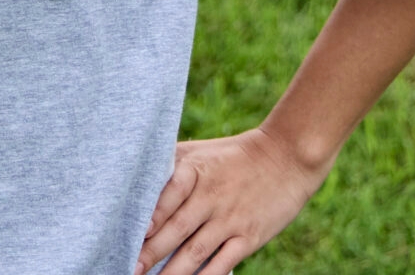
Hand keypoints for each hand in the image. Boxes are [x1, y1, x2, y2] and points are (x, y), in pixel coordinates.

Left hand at [135, 129, 330, 274]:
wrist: (286, 157)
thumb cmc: (232, 155)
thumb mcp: (199, 151)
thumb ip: (168, 164)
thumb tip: (135, 180)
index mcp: (195, 171)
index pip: (168, 195)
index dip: (150, 215)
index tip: (129, 232)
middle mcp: (211, 196)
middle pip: (176, 229)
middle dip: (150, 252)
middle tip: (129, 267)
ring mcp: (230, 219)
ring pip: (195, 251)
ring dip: (172, 271)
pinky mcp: (249, 237)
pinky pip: (223, 262)